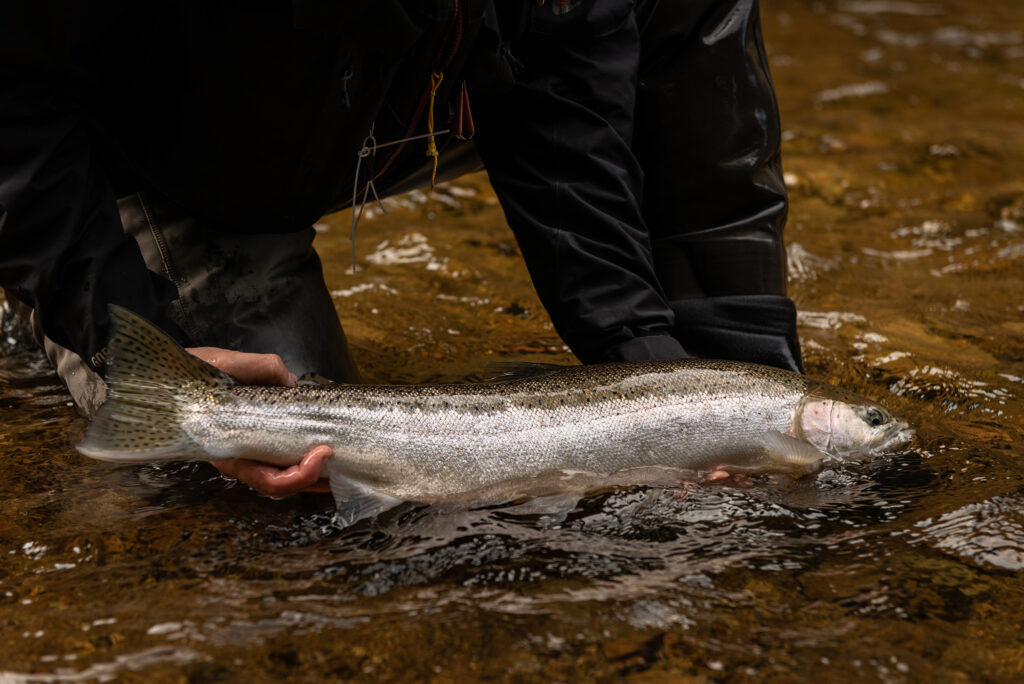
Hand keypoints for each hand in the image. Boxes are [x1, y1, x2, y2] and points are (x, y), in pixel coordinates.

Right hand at [186, 346, 331, 497]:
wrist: (173, 378)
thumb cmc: (192, 376)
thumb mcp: (222, 363)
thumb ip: (259, 368)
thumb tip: (289, 381)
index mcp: (226, 449)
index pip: (267, 479)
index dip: (298, 474)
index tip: (322, 451)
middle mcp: (238, 458)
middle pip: (280, 485)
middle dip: (313, 478)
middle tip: (338, 458)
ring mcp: (248, 452)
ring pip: (283, 478)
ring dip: (314, 475)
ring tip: (342, 464)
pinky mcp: (257, 440)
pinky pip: (281, 459)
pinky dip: (304, 460)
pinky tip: (323, 449)